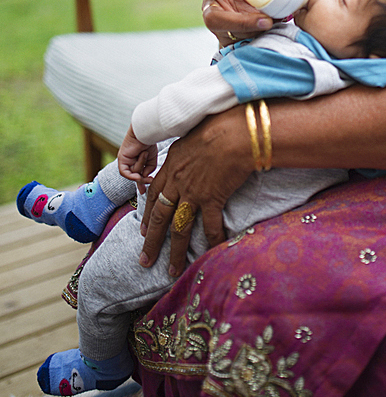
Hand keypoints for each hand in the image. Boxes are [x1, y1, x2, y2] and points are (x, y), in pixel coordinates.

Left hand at [118, 126, 157, 193]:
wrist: (146, 133)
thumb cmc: (149, 143)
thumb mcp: (152, 160)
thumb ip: (148, 169)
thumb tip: (144, 177)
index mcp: (137, 161)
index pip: (137, 175)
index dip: (140, 184)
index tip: (143, 192)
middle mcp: (130, 162)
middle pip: (135, 176)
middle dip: (140, 182)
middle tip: (147, 185)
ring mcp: (125, 161)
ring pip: (132, 173)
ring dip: (140, 166)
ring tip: (144, 154)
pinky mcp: (121, 159)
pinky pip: (125, 172)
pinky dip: (131, 175)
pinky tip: (138, 174)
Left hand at [139, 106, 253, 276]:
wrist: (232, 132)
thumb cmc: (217, 126)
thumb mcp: (193, 134)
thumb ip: (189, 149)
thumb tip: (193, 150)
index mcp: (171, 166)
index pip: (153, 195)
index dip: (146, 215)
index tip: (142, 230)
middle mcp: (177, 182)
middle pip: (159, 217)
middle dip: (151, 241)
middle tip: (144, 260)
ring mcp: (193, 193)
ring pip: (179, 228)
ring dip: (175, 252)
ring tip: (171, 270)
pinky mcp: (211, 199)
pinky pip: (210, 226)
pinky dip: (212, 241)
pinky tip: (212, 253)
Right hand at [187, 0, 287, 45]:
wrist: (255, 16)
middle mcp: (212, 7)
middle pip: (212, 17)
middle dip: (235, 20)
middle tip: (263, 19)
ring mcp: (220, 28)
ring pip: (230, 35)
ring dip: (251, 31)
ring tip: (272, 25)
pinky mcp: (230, 42)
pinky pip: (239, 45)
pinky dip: (256, 38)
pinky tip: (272, 32)